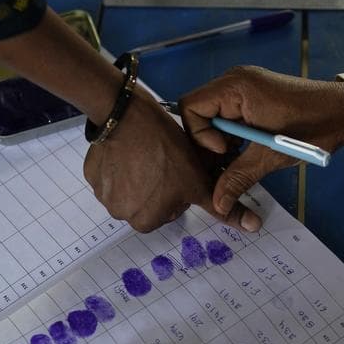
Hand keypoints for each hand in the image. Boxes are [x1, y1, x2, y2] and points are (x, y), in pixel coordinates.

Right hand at [82, 91, 262, 231]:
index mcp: (145, 221)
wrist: (128, 116)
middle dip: (158, 184)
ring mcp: (101, 194)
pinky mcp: (90, 173)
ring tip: (147, 152)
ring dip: (139, 173)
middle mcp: (120, 215)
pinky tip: (129, 148)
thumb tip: (254, 228)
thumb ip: (224, 208)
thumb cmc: (168, 151)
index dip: (178, 189)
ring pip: (130, 187)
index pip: (170, 209)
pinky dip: (121, 163)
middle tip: (164, 160)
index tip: (177, 170)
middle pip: (149, 202)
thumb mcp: (199, 181)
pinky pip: (110, 173)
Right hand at [179, 66, 343, 218]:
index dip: (200, 136)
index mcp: (236, 86)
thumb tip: (217, 206)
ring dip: (220, 142)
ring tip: (237, 160)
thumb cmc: (313, 127)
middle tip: (226, 164)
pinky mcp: (252, 97)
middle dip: (207, 143)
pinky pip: (228, 117)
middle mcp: (234, 81)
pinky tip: (246, 152)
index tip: (226, 152)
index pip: (190, 107)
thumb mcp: (272, 156)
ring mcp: (243, 88)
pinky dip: (231, 137)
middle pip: (198, 114)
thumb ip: (239, 177)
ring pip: (212, 118)